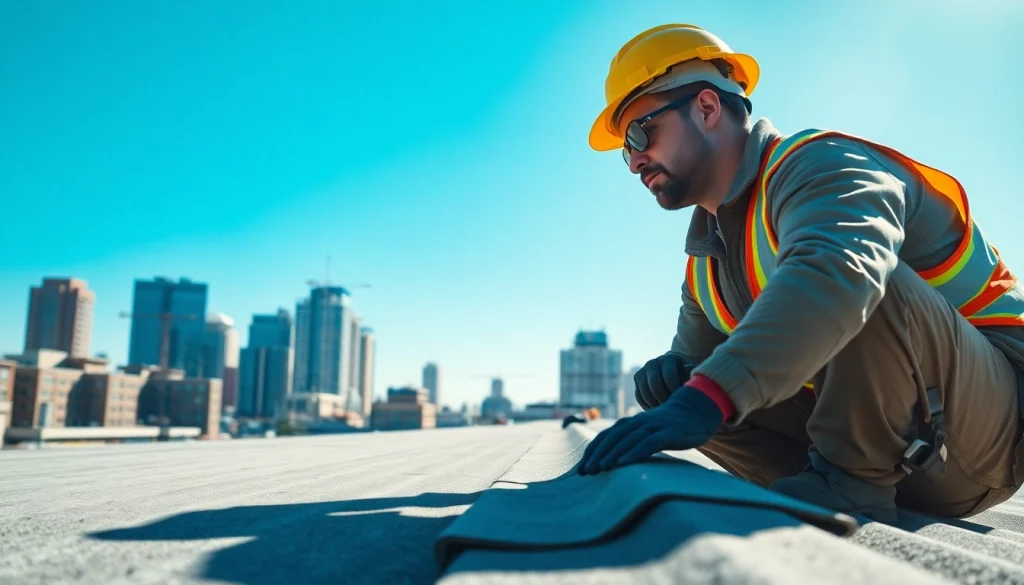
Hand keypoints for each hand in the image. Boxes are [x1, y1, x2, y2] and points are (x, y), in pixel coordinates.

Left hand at [577, 386, 722, 474]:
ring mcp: (652, 426)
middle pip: (612, 438)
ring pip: (627, 439)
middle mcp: (637, 422)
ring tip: (600, 468)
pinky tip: (625, 463)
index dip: (592, 452)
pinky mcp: (668, 432)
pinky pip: (648, 442)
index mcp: (629, 423)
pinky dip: (635, 452)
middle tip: (586, 472)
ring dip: (612, 453)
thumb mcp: (646, 433)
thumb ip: (631, 443)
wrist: (695, 410)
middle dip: (597, 455)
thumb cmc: (667, 427)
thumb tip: (612, 464)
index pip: (604, 437)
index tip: (581, 470)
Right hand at [635, 353, 694, 409]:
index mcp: (669, 359)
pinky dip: (647, 406)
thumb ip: (691, 374)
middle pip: (655, 387)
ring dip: (656, 405)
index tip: (681, 401)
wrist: (673, 370)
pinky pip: (639, 397)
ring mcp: (643, 371)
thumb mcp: (691, 373)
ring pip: (645, 393)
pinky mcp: (637, 380)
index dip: (675, 392)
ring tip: (666, 409)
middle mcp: (653, 363)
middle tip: (672, 409)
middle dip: (664, 400)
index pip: (669, 378)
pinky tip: (658, 408)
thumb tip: (687, 372)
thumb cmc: (686, 374)